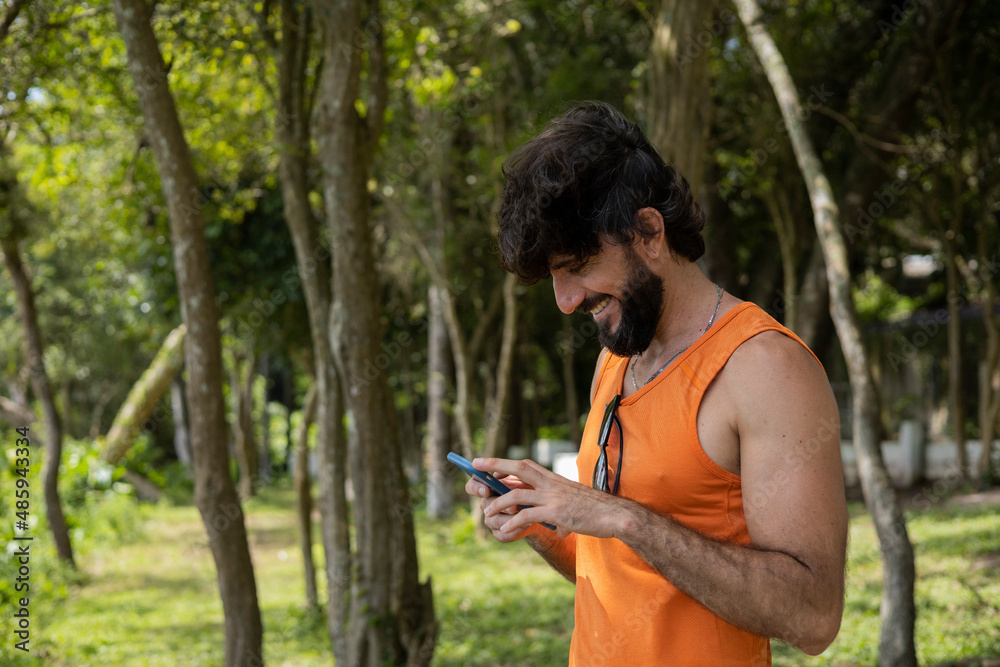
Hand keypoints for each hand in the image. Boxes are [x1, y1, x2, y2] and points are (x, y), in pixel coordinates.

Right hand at [463, 469, 536, 542]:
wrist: (540, 511)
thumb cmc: (531, 491)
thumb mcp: (525, 481)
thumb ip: (512, 476)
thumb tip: (500, 476)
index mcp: (489, 486)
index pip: (472, 486)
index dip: (475, 488)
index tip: (486, 490)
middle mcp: (487, 503)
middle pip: (485, 504)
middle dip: (500, 505)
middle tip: (515, 507)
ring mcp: (492, 519)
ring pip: (494, 521)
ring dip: (511, 519)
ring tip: (528, 515)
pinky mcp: (499, 533)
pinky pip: (502, 534)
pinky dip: (516, 529)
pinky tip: (527, 524)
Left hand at [473, 457, 633, 540]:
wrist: (615, 515)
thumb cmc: (597, 512)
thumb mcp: (574, 504)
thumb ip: (561, 512)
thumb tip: (558, 529)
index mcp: (554, 479)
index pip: (526, 465)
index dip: (505, 463)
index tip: (487, 463)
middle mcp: (552, 483)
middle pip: (519, 469)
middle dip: (495, 465)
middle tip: (475, 466)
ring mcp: (554, 497)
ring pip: (518, 493)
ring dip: (499, 503)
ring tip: (487, 513)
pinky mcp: (557, 513)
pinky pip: (528, 515)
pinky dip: (514, 522)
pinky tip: (506, 530)